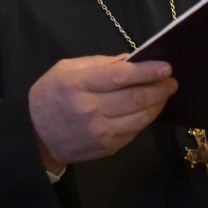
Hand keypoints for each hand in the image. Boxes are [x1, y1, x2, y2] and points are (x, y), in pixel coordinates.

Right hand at [29, 54, 177, 171]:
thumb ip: (98, 63)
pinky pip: (134, 131)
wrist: (35, 136)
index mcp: (79, 85)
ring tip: (164, 93)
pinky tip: (149, 109)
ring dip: (157, 104)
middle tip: (171, 80)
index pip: (120, 77)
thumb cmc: (50, 96)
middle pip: (136, 98)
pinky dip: (145, 119)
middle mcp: (91, 110)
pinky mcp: (107, 147)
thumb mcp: (66, 69)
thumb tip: (129, 61)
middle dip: (159, 87)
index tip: (166, 67)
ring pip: (140, 117)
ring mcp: (100, 132)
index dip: (147, 71)